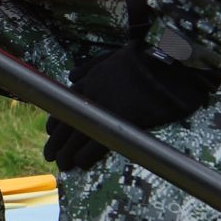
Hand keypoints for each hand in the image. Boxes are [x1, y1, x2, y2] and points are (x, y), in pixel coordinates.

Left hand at [43, 44, 220, 172]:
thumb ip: (91, 65)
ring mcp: (105, 108)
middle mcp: (92, 93)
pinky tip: (80, 165)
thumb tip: (72, 74)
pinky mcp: (120, 122)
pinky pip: (97, 143)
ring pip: (77, 134)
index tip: (51, 132)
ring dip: (67, 152)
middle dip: (56, 140)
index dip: (57, 120)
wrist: (171, 64)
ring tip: (62, 164)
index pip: (65, 102)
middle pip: (67, 120)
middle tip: (50, 155)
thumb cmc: (146, 59)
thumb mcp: (114, 55)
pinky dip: (86, 156)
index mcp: (91, 78)